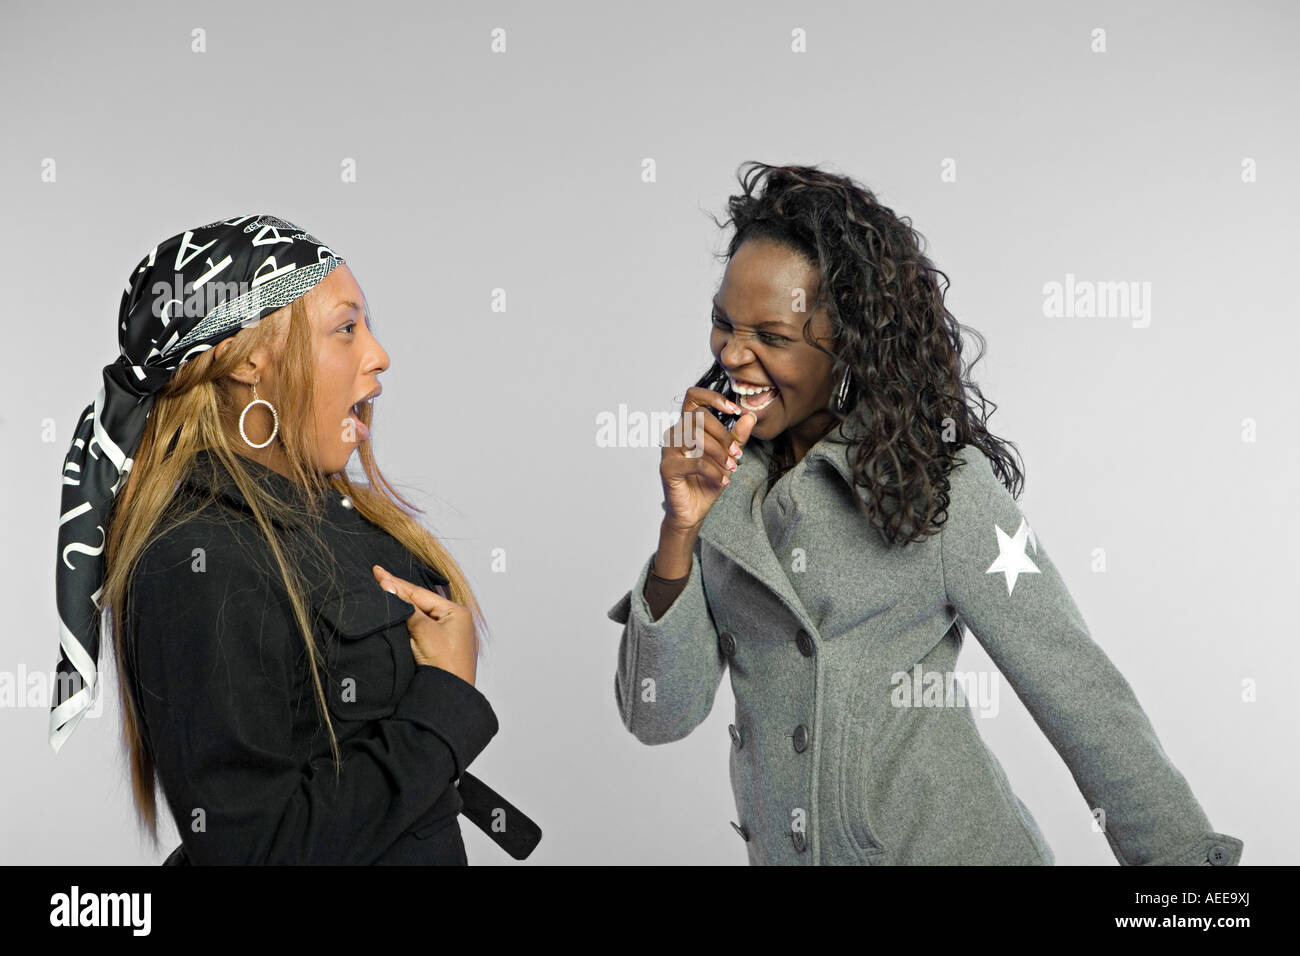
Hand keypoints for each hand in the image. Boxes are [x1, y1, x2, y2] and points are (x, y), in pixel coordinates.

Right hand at [371, 564, 478, 685]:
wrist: (450, 696)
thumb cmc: (445, 665)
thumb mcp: (424, 632)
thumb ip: (407, 609)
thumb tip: (390, 589)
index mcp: (457, 612)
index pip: (420, 594)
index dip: (397, 583)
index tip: (378, 572)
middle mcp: (455, 620)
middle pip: (420, 603)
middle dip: (399, 593)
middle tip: (378, 578)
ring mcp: (449, 634)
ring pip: (420, 615)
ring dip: (402, 607)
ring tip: (384, 591)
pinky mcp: (441, 648)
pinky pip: (421, 628)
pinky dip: (408, 621)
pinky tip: (397, 614)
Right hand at [659, 387, 757, 532]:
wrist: (693, 511)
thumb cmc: (706, 482)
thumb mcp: (727, 457)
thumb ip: (737, 438)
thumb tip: (750, 416)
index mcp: (687, 426)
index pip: (693, 397)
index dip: (713, 397)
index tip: (735, 410)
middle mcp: (674, 434)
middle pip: (700, 417)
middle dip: (724, 435)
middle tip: (737, 454)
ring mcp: (668, 450)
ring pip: (696, 436)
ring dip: (719, 452)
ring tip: (731, 467)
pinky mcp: (667, 468)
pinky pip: (695, 462)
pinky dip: (715, 472)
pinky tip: (724, 481)